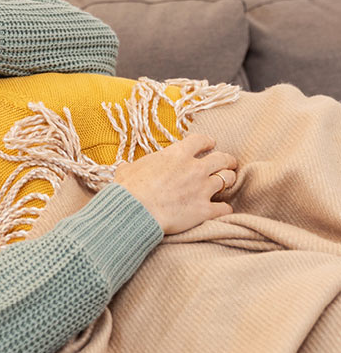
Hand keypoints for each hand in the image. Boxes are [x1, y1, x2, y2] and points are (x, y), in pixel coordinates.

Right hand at [114, 133, 237, 234]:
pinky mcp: (204, 210)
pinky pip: (224, 208)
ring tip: (227, 183)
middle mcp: (195, 169)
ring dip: (228, 181)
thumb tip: (124, 168)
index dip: (207, 142)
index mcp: (177, 155)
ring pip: (228, 179)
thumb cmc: (129, 189)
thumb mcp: (128, 171)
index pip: (201, 141)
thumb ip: (132, 167)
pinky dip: (225, 209)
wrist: (134, 211)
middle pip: (222, 158)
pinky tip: (222, 210)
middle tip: (227, 164)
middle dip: (227, 160)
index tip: (209, 145)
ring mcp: (202, 189)